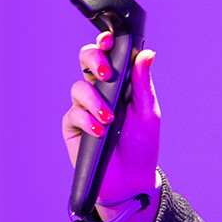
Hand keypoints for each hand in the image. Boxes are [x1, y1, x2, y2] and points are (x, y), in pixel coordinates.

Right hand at [61, 31, 160, 221]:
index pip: (109, 55)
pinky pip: (73, 114)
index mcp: (120, 83)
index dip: (105, 44)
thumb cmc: (142, 145)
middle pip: (86, 60)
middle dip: (94, 60)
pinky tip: (99, 131)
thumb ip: (144, 83)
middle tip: (107, 75)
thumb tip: (148, 53)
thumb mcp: (148, 113)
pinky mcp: (73, 126)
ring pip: (79, 87)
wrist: (131, 180)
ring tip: (110, 118)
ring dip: (94, 100)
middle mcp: (99, 91)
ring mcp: (84, 107)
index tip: (109, 41)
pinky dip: (87, 120)